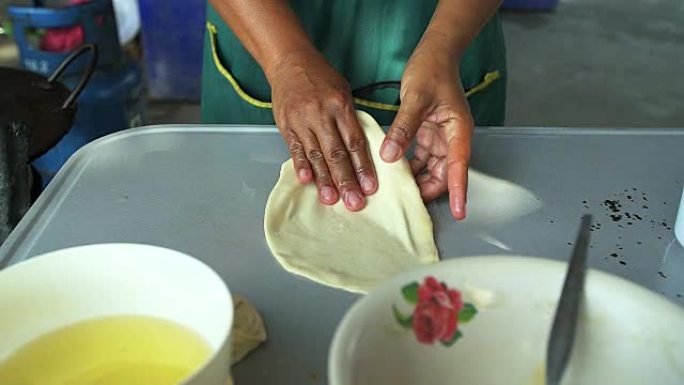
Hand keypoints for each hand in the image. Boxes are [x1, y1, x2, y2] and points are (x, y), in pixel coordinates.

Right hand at [268, 51, 376, 210]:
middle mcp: (321, 114)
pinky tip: (306, 181)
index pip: (355, 141)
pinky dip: (300, 165)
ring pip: (315, 154)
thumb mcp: (343, 92)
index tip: (370, 187)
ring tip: (331, 199)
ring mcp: (301, 120)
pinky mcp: (286, 124)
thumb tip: (360, 151)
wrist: (290, 62)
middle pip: (336, 152)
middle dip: (346, 179)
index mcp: (340, 106)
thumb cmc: (321, 78)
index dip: (363, 166)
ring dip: (324, 179)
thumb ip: (349, 120)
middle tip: (354, 202)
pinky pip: (295, 148)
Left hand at [380, 44, 473, 219]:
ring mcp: (440, 138)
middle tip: (408, 204)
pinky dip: (409, 167)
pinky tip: (394, 173)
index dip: (459, 191)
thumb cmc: (431, 71)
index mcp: (458, 131)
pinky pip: (420, 158)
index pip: (459, 167)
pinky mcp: (428, 135)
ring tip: (397, 192)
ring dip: (418, 180)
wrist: (434, 54)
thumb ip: (403, 128)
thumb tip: (390, 157)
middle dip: (430, 190)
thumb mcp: (416, 99)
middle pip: (444, 173)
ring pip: (431, 169)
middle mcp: (452, 138)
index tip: (460, 213)